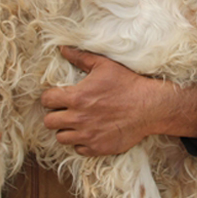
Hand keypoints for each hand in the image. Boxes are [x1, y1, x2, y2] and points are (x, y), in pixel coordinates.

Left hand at [42, 47, 196, 155]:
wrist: (149, 107)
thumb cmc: (127, 84)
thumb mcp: (104, 65)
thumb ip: (81, 57)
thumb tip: (63, 48)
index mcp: (77, 97)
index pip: (47, 100)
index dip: (50, 98)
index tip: (57, 97)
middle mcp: (78, 118)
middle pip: (49, 122)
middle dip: (54, 115)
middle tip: (65, 111)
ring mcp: (87, 135)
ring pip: (61, 138)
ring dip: (66, 130)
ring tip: (77, 123)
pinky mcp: (97, 147)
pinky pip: (78, 149)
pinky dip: (81, 142)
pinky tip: (90, 132)